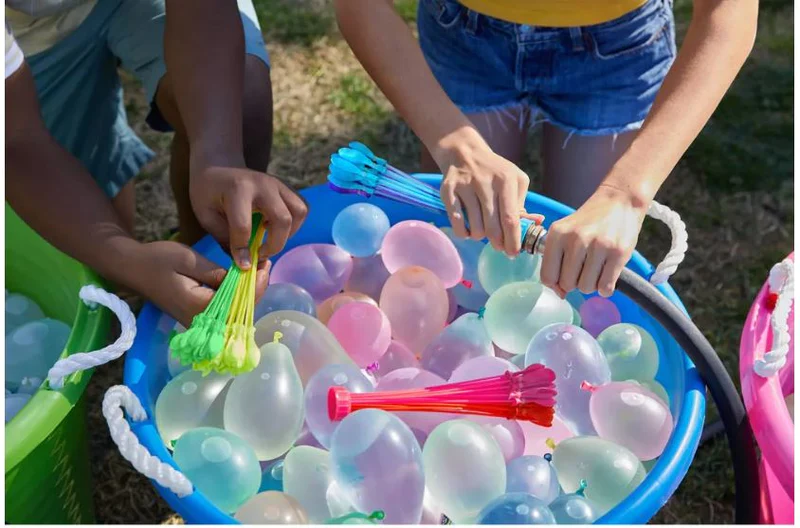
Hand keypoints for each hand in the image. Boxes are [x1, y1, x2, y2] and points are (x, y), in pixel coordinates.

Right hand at [131, 241, 269, 326]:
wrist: (133, 267)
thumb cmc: (158, 260)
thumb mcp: (189, 260)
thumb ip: (217, 272)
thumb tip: (243, 277)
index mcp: (200, 308)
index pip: (239, 302)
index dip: (256, 284)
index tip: (265, 264)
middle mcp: (202, 321)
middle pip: (240, 310)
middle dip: (256, 287)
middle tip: (265, 263)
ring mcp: (200, 322)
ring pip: (235, 312)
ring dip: (248, 291)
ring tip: (258, 268)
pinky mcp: (199, 317)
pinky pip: (225, 310)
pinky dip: (237, 295)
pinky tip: (243, 278)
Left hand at [189, 165, 307, 268]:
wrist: (219, 164)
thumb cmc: (208, 191)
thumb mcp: (206, 215)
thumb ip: (224, 237)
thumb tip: (245, 263)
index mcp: (238, 189)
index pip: (244, 226)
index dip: (243, 251)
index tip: (243, 266)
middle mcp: (263, 185)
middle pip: (283, 220)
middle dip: (274, 244)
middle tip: (260, 253)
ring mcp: (278, 184)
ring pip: (299, 212)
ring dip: (289, 233)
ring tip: (271, 238)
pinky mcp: (286, 187)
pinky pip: (301, 208)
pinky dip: (294, 223)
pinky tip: (276, 227)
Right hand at [433, 130, 530, 255]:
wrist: (464, 152)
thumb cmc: (495, 171)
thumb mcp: (515, 180)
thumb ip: (523, 203)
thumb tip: (535, 224)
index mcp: (505, 179)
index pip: (510, 218)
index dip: (513, 240)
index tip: (514, 252)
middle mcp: (485, 182)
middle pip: (493, 227)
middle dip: (498, 243)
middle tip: (499, 246)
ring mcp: (465, 186)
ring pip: (475, 228)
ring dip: (480, 237)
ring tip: (482, 230)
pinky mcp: (448, 191)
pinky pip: (457, 224)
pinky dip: (463, 233)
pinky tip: (468, 229)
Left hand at [539, 184, 648, 297]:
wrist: (619, 200)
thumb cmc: (590, 221)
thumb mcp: (565, 231)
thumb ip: (556, 260)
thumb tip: (560, 294)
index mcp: (557, 234)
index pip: (547, 276)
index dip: (555, 284)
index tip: (563, 279)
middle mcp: (576, 239)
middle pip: (567, 284)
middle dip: (574, 282)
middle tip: (583, 269)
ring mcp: (598, 246)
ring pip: (586, 287)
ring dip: (591, 285)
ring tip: (595, 269)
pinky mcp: (618, 253)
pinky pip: (605, 287)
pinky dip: (605, 288)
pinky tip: (606, 275)